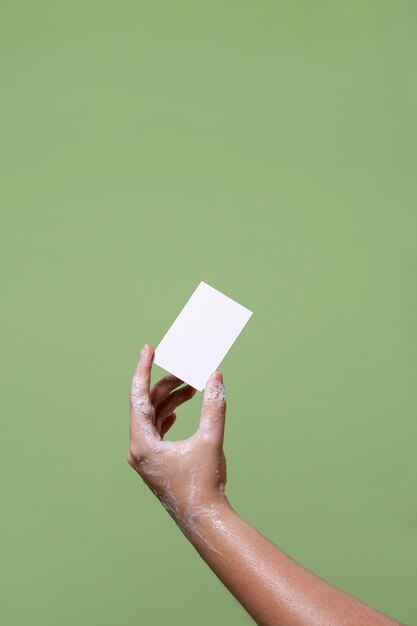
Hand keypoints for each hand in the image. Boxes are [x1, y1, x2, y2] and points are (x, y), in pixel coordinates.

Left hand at [128, 344, 228, 535]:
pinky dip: (169, 416)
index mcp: (143, 443)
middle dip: (167, 385)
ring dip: (171, 400)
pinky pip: (157, 430)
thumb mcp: (210, 440)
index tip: (148, 349)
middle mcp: (139, 449)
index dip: (144, 370)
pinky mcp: (155, 462)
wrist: (204, 520)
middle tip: (186, 371)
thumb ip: (213, 407)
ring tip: (192, 388)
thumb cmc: (204, 484)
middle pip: (148, 405)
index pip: (139, 396)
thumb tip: (216, 378)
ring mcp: (145, 457)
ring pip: (154, 417)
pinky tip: (180, 410)